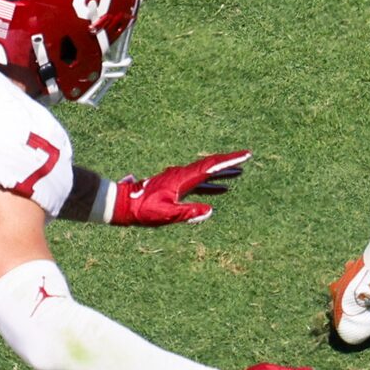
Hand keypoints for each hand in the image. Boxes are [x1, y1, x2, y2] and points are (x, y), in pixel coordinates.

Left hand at [103, 151, 251, 225]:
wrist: (123, 204)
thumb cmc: (143, 209)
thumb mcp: (167, 214)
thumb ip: (188, 212)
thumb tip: (210, 210)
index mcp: (182, 179)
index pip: (210, 167)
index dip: (229, 161)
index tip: (245, 155)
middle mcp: (181, 175)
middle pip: (210, 165)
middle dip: (229, 162)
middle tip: (247, 158)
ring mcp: (178, 180)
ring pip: (205, 173)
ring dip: (221, 173)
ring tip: (239, 173)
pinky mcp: (175, 186)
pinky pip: (198, 183)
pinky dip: (211, 184)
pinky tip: (220, 190)